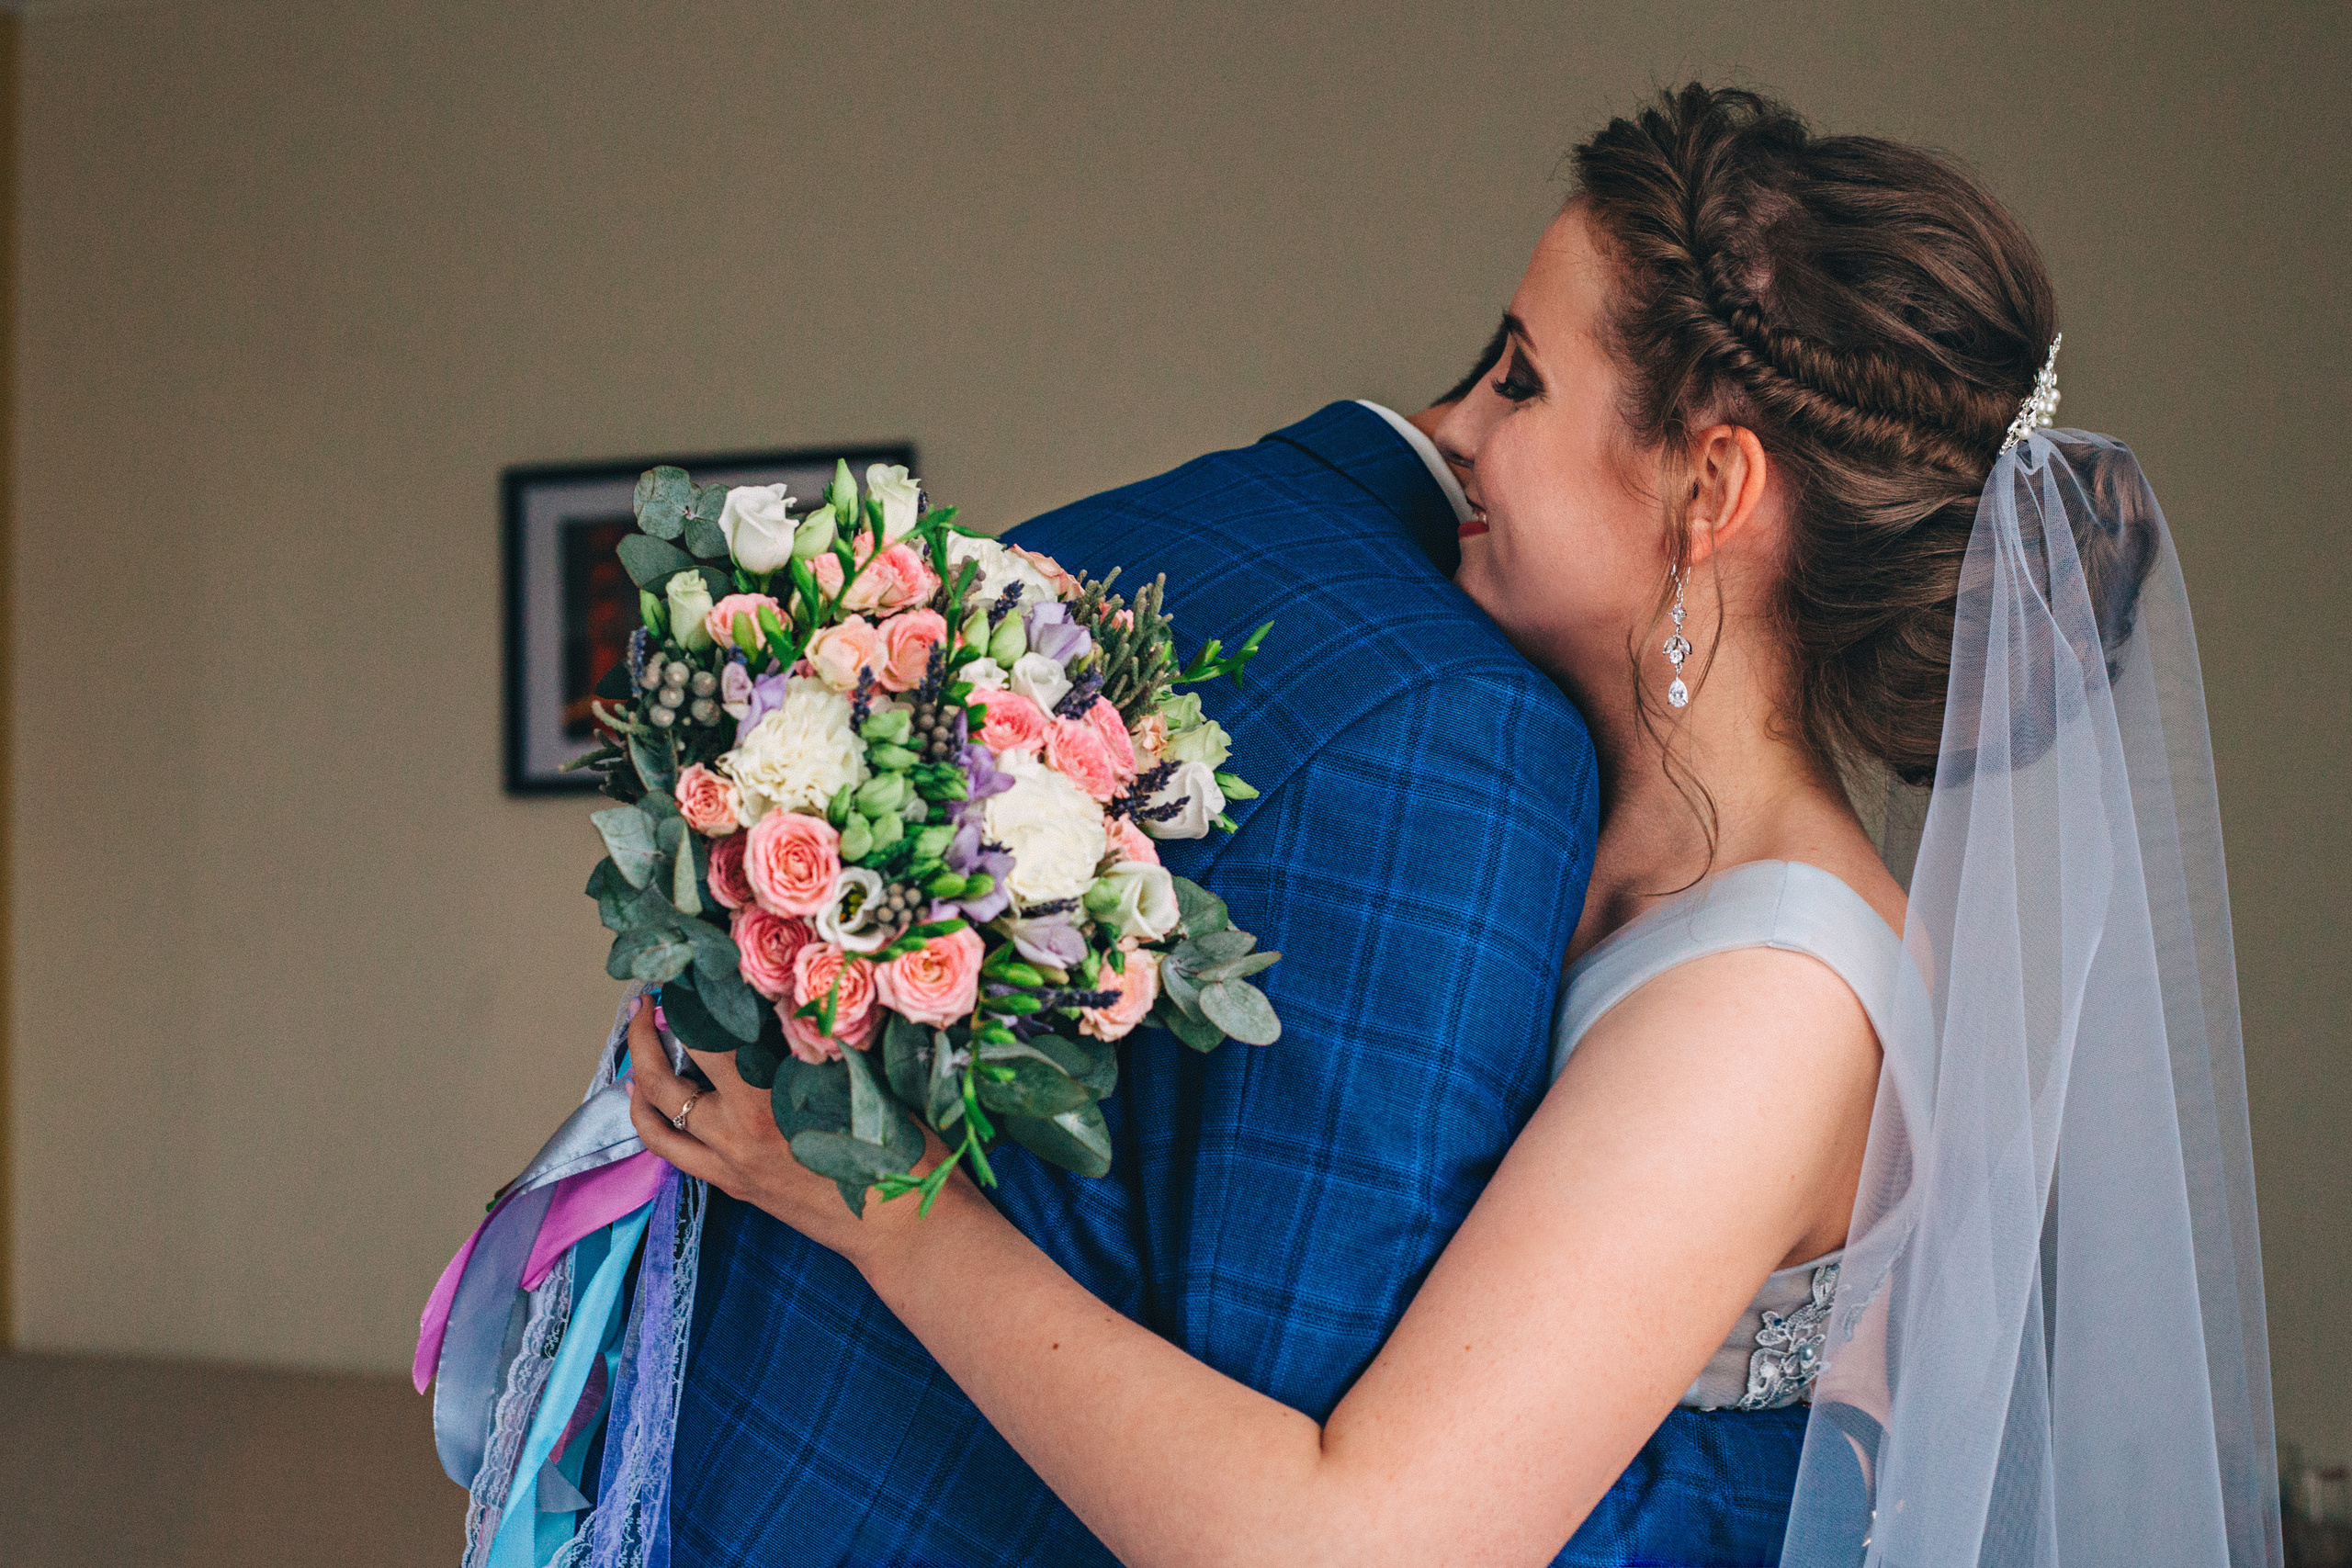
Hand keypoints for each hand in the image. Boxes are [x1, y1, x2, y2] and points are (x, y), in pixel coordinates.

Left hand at [623, 996, 960, 1266]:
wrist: (901, 1228)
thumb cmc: (897, 1151)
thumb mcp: (863, 1082)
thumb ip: (818, 1043)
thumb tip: (789, 997)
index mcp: (768, 1099)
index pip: (710, 1034)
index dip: (692, 996)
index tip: (689, 968)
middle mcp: (736, 1132)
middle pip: (666, 1073)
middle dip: (648, 1029)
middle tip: (648, 998)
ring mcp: (729, 1163)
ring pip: (655, 1116)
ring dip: (638, 1073)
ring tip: (637, 1039)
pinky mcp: (732, 1185)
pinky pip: (672, 1150)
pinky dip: (651, 1120)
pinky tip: (648, 1097)